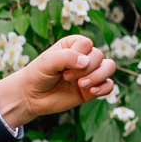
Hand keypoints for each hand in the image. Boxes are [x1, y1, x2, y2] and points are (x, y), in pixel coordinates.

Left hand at [0, 35, 117, 127]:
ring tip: (81, 85)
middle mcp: (84, 56)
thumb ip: (65, 57)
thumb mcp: (47, 62)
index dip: (77, 56)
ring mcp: (89, 73)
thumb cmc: (37, 75)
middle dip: (84, 69)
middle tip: (66, 77)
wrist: (31, 97)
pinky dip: (104, 88)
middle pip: (99, 56)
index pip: (87, 44)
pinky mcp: (92, 88)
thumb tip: (86, 62)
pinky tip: (91, 92)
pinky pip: (109, 85)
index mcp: (73, 45)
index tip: (62, 67)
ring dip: (97, 77)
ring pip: (109, 67)